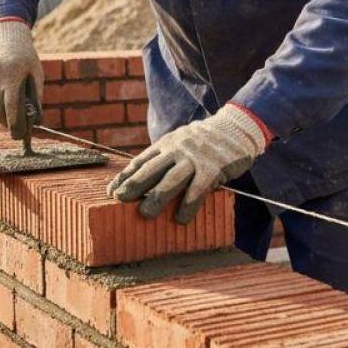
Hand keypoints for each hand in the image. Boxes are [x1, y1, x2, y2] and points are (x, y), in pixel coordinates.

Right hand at [0, 19, 43, 129]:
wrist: (3, 35)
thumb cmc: (24, 57)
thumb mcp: (36, 74)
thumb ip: (35, 98)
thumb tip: (37, 122)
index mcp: (11, 75)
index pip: (11, 108)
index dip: (16, 124)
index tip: (19, 135)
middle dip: (6, 122)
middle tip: (14, 126)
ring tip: (7, 105)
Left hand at [106, 105, 267, 223]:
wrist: (236, 128)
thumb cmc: (205, 142)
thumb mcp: (181, 142)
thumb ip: (165, 158)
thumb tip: (143, 181)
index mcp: (166, 144)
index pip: (140, 161)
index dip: (125, 177)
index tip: (111, 192)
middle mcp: (177, 150)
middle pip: (151, 170)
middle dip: (133, 186)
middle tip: (119, 201)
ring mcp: (195, 159)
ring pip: (171, 180)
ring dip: (156, 198)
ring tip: (145, 214)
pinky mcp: (213, 169)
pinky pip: (197, 190)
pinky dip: (188, 205)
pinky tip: (181, 218)